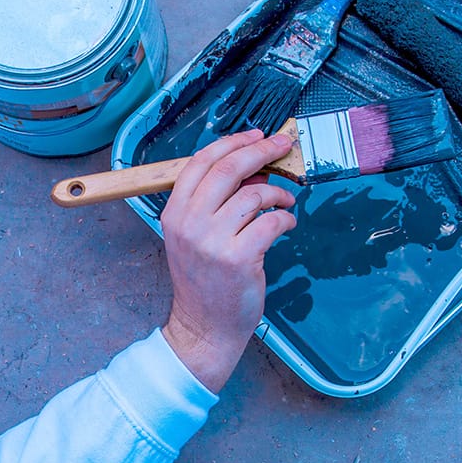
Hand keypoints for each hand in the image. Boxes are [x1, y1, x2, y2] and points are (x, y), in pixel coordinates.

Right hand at [160, 129, 296, 391]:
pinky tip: (287, 224)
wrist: (204, 327)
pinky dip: (285, 219)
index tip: (257, 135)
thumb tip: (252, 168)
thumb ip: (212, 202)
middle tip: (283, 145)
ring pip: (254, 194)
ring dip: (277, 192)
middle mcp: (189, 223)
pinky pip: (271, 222)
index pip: (202, 162)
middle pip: (229, 169)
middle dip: (261, 151)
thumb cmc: (203, 280)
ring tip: (285, 201)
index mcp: (174, 212)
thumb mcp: (192, 236)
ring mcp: (212, 241)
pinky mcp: (239, 258)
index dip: (233, 143)